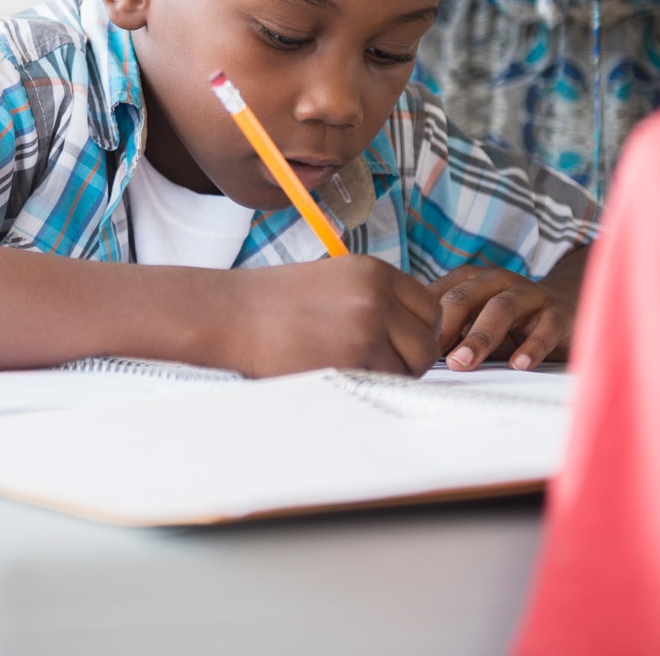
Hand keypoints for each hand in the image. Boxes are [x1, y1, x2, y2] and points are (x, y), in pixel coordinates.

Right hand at [220, 254, 439, 377]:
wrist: (230, 315)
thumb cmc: (274, 303)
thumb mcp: (333, 281)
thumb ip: (375, 298)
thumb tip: (413, 332)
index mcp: (373, 271)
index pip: (429, 308)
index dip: (417, 330)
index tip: (396, 342)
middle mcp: (376, 297)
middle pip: (426, 342)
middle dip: (409, 358)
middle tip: (377, 362)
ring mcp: (366, 329)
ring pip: (409, 369)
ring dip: (389, 376)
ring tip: (352, 368)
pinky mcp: (351, 361)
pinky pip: (382, 386)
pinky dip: (367, 387)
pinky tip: (337, 375)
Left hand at [431, 261, 579, 370]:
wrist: (566, 306)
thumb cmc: (510, 321)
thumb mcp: (476, 322)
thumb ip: (453, 334)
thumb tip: (418, 357)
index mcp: (470, 280)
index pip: (439, 296)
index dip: (422, 321)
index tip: (410, 347)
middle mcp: (497, 281)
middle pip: (464, 298)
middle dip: (446, 328)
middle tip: (430, 355)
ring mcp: (528, 294)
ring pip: (500, 308)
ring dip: (480, 337)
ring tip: (464, 362)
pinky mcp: (557, 313)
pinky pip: (544, 328)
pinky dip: (531, 347)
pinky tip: (518, 365)